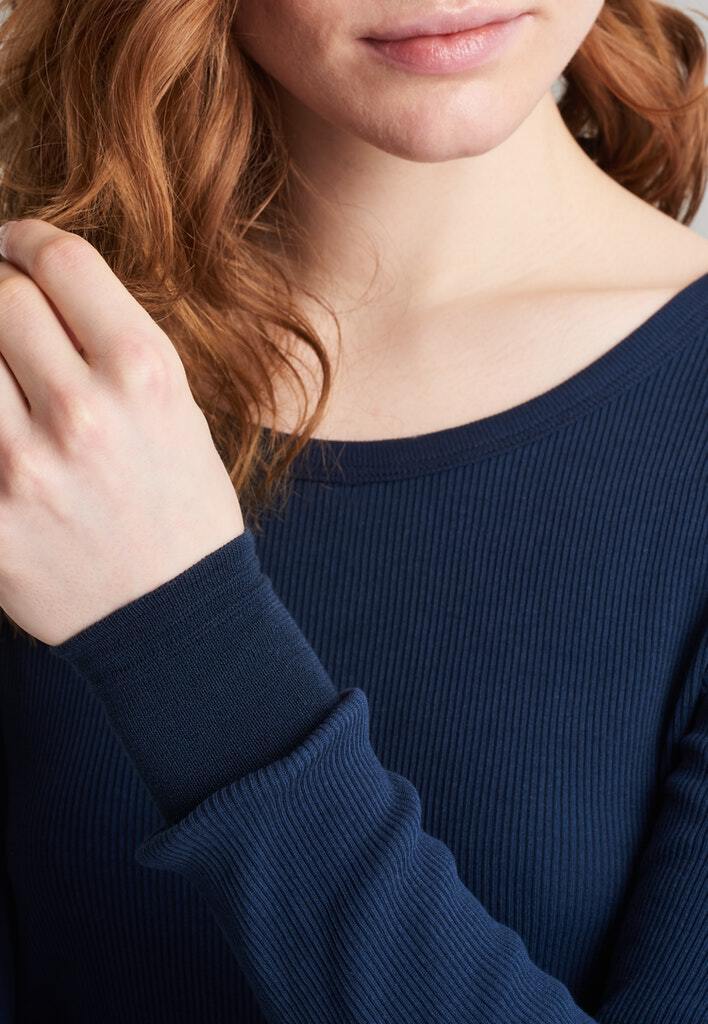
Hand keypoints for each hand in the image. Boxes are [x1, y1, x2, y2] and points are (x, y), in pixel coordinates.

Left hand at [0, 219, 244, 645]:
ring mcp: (24, 468)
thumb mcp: (180, 414)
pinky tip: (2, 419)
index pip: (61, 261)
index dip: (24, 238)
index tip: (13, 247)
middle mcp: (83, 413)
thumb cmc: (182, 511)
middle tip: (1, 310)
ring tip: (2, 373)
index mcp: (145, 377)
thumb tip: (33, 285)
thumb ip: (112, 344)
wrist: (173, 621)